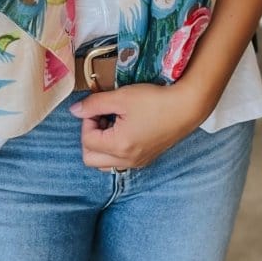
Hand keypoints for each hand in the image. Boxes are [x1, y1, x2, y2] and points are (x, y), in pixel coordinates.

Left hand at [68, 83, 204, 170]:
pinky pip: (119, 162)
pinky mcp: (145, 159)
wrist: (186, 107)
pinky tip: (125, 129)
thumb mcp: (121, 97)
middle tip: (101, 117)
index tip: (99, 106)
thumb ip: (94, 104)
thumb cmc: (154, 100)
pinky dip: (114, 149)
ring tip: (112, 123)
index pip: (86, 140)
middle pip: (90, 158)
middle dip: (90, 137)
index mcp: (118, 146)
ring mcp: (137, 162)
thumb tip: (75, 110)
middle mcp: (126, 160)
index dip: (87, 120)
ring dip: (101, 145)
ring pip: (104, 163)